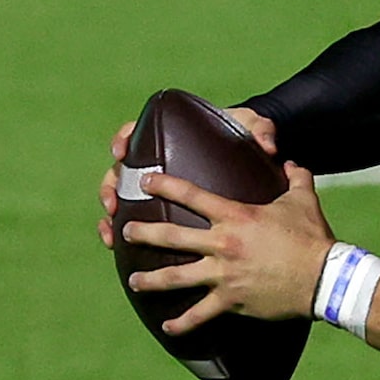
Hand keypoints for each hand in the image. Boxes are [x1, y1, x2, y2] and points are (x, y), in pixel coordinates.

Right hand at [97, 105, 275, 248]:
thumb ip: (260, 131)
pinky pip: (134, 222)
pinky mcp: (161, 210)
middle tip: (113, 203)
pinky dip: (122, 234)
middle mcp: (156, 164)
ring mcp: (156, 190)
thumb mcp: (254, 129)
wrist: (253, 161)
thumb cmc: (246, 140)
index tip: (121, 151)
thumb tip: (268, 145)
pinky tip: (119, 250)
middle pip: (121, 173)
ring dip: (112, 217)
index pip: (137, 133)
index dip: (124, 139)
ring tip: (112, 234)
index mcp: (171, 138)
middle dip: (111, 187)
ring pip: (122, 201)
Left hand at [119, 162, 333, 335]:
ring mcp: (224, 275)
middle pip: (171, 236)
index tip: (145, 182)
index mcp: (236, 217)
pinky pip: (201, 313)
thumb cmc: (314, 239)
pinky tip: (167, 327)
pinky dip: (183, 322)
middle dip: (143, 233)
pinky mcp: (232, 300)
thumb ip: (296, 179)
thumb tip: (293, 163)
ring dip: (151, 279)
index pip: (192, 196)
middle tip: (125, 232)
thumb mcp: (304, 202)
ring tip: (134, 281)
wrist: (326, 278)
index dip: (165, 185)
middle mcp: (223, 244)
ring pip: (177, 277)